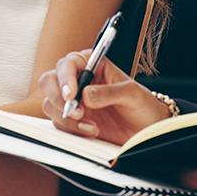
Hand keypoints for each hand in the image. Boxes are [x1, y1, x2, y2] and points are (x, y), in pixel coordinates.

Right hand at [40, 52, 169, 144]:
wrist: (148, 130)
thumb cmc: (143, 105)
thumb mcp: (133, 94)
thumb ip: (110, 92)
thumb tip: (86, 95)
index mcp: (90, 65)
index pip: (67, 64)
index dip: (65, 78)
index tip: (72, 94)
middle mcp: (77, 80)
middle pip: (49, 81)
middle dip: (58, 98)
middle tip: (76, 112)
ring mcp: (73, 101)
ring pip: (50, 104)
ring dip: (67, 118)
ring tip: (91, 126)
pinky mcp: (72, 119)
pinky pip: (59, 123)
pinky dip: (72, 129)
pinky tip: (91, 131)